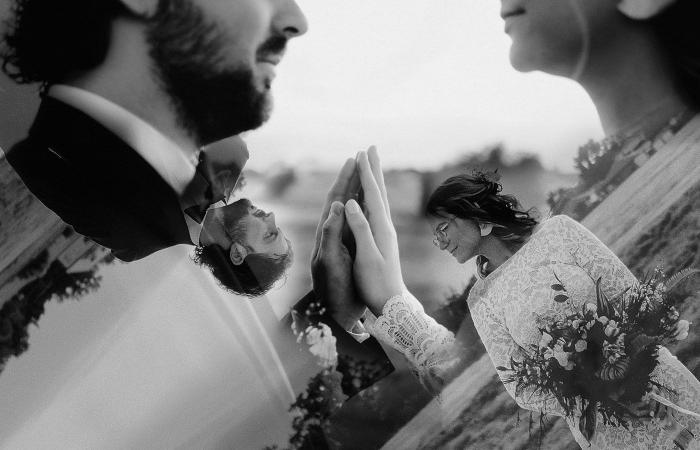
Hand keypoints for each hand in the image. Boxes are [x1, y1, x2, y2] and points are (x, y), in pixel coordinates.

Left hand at [311, 158, 365, 330]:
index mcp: (328, 233)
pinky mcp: (352, 252)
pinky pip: (359, 224)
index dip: (344, 179)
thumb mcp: (329, 261)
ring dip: (359, 190)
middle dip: (352, 178)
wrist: (336, 313)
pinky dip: (365, 210)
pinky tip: (372, 206)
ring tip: (367, 174)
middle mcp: (334, 234)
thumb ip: (330, 234)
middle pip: (344, 199)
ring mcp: (343, 242)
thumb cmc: (332, 289)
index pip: (336, 199)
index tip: (352, 159)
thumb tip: (337, 206)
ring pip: (353, 210)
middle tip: (361, 157)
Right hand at [344, 147, 403, 315]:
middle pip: (379, 192)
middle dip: (373, 169)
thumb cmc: (376, 284)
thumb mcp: (367, 257)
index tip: (361, 154)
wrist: (391, 303)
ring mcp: (385, 233)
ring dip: (374, 180)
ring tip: (370, 164)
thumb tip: (352, 202)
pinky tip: (371, 196)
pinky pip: (377, 210)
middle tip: (370, 148)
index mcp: (381, 229)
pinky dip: (373, 196)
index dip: (366, 174)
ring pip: (379, 199)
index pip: (373, 195)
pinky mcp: (382, 239)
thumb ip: (361, 229)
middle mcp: (385, 227)